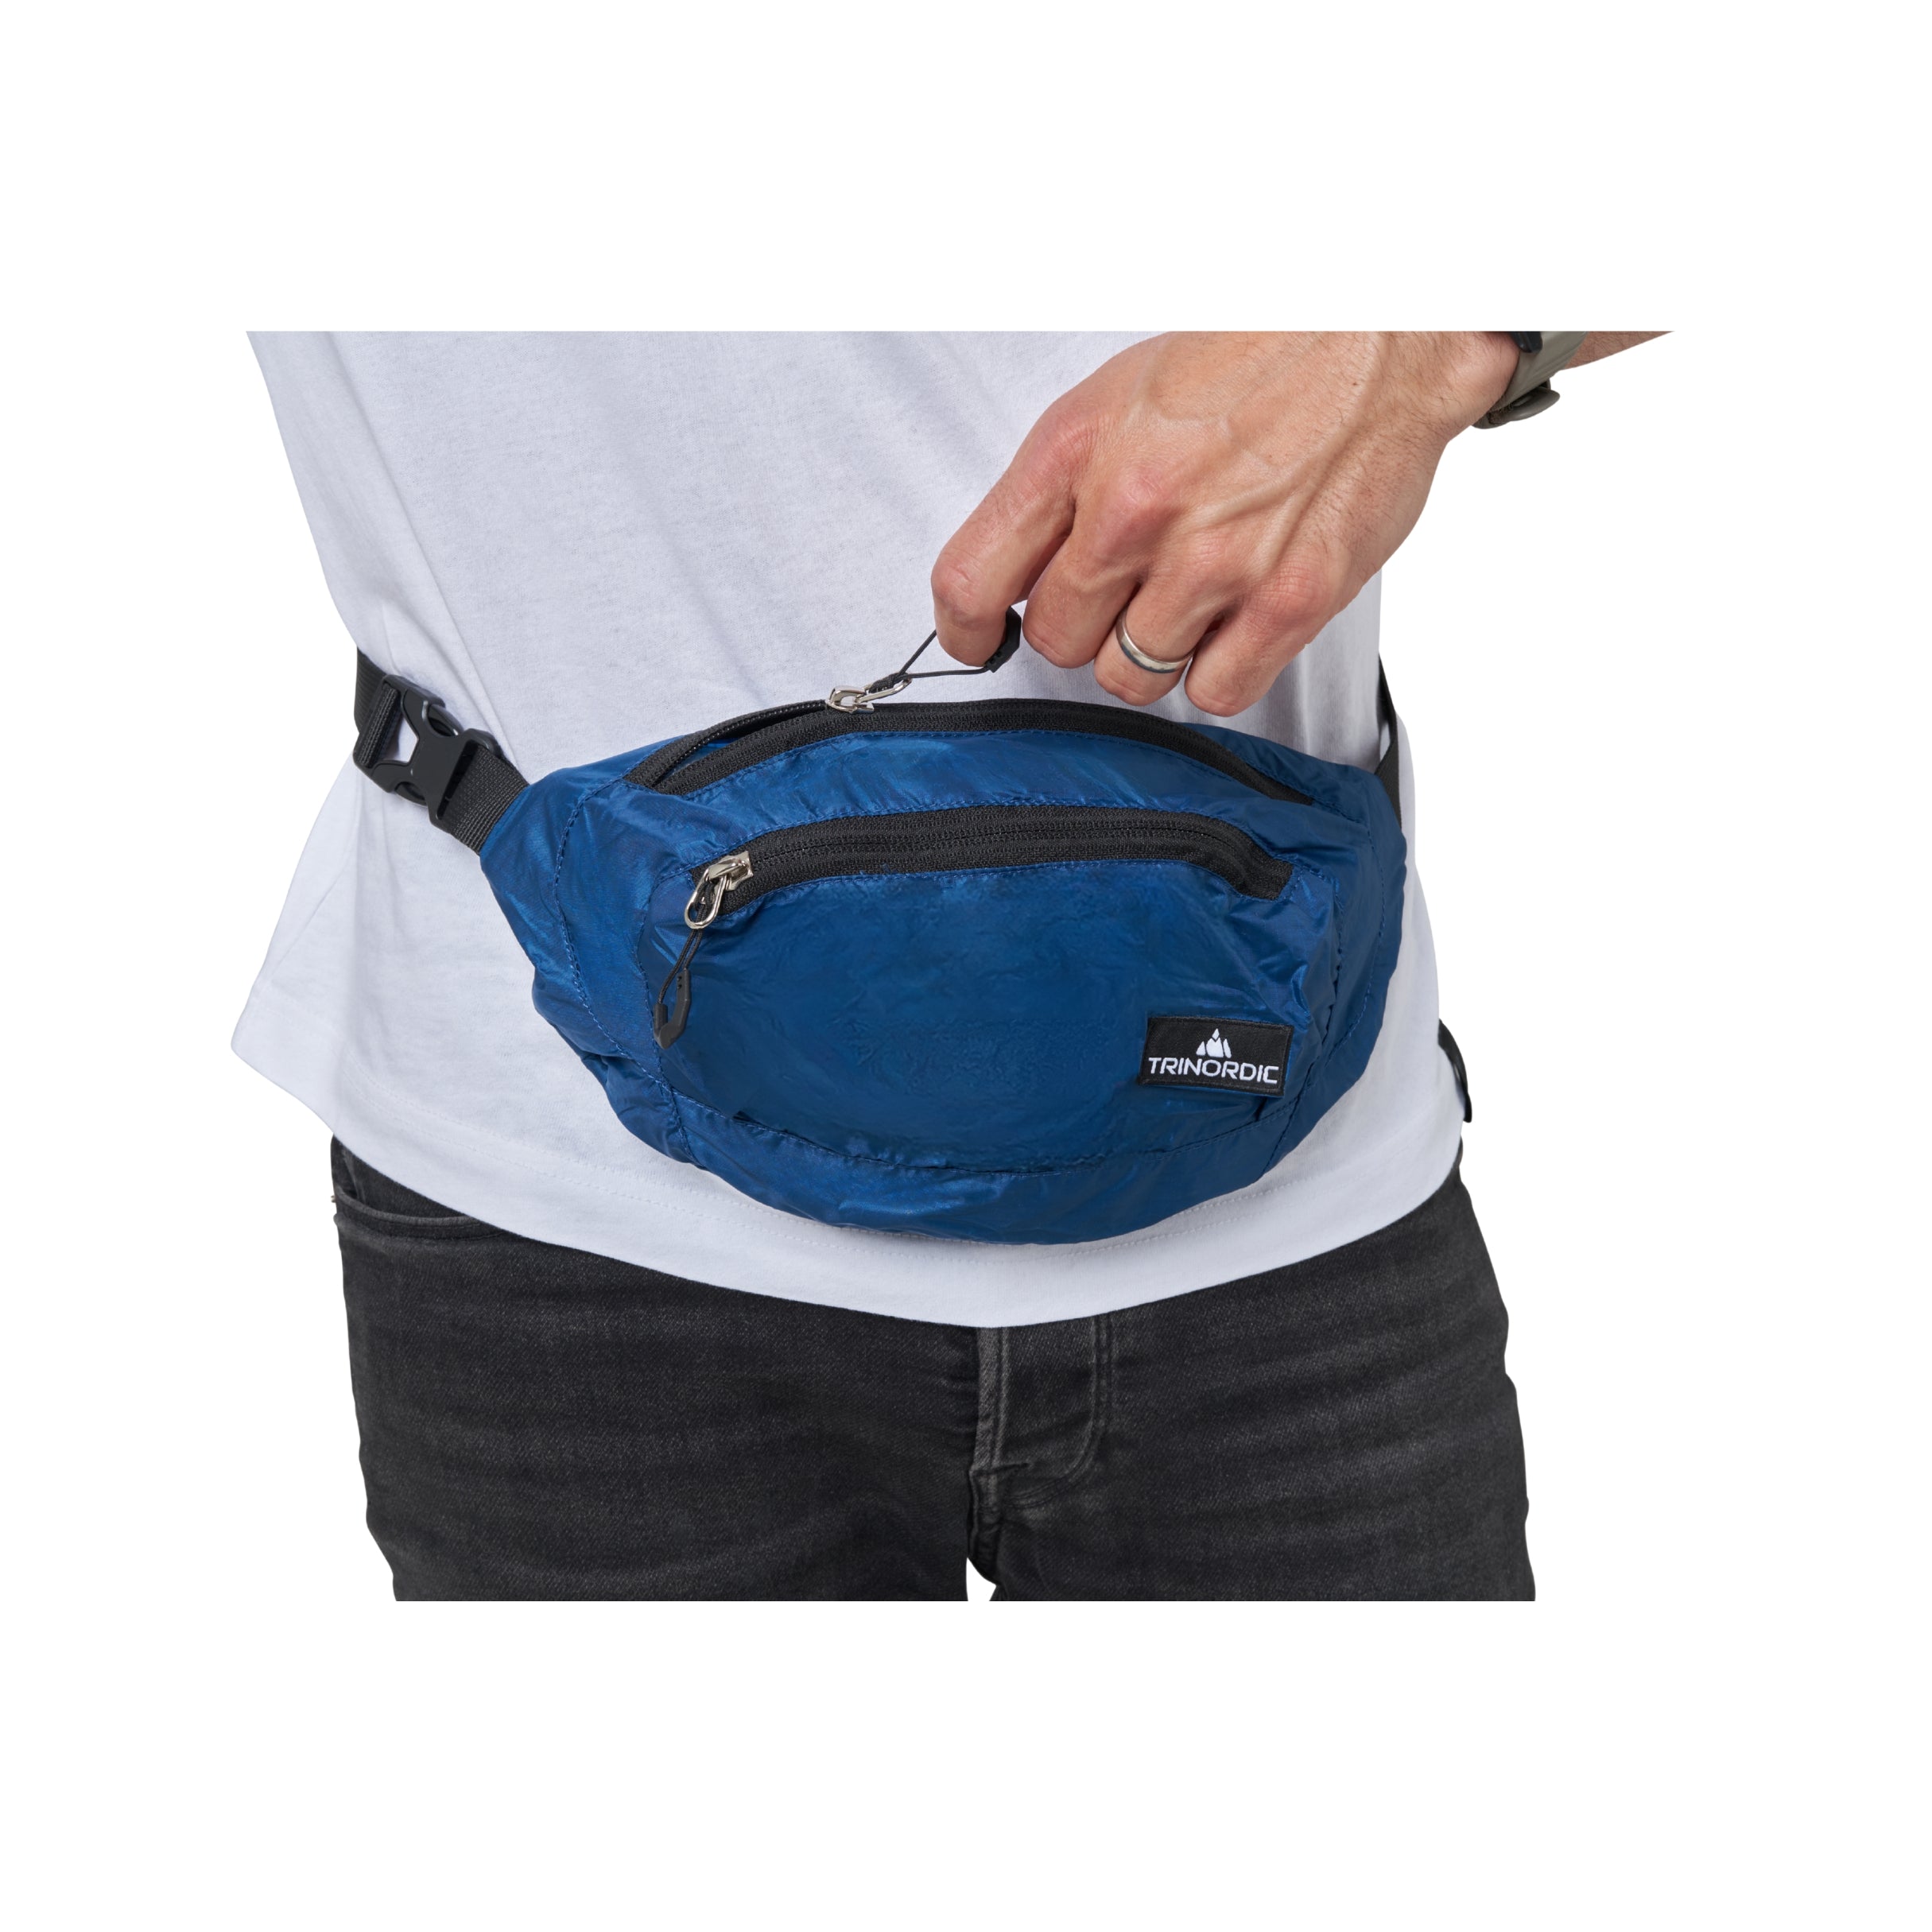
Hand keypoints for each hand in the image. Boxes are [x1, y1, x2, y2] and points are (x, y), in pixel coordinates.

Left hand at [931, 331, 1521, 714]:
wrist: (1378, 337)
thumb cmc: (1253, 357)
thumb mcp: (1119, 397)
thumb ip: (1061, 489)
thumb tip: (1019, 571)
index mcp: (1077, 449)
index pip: (971, 579)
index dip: (965, 627)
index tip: (981, 637)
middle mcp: (1135, 508)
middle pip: (1056, 641)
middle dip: (1080, 628)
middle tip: (1119, 594)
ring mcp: (1212, 561)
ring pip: (1129, 677)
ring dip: (1149, 654)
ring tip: (1185, 600)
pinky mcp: (1287, 600)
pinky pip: (1216, 691)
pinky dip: (1219, 672)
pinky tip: (1233, 623)